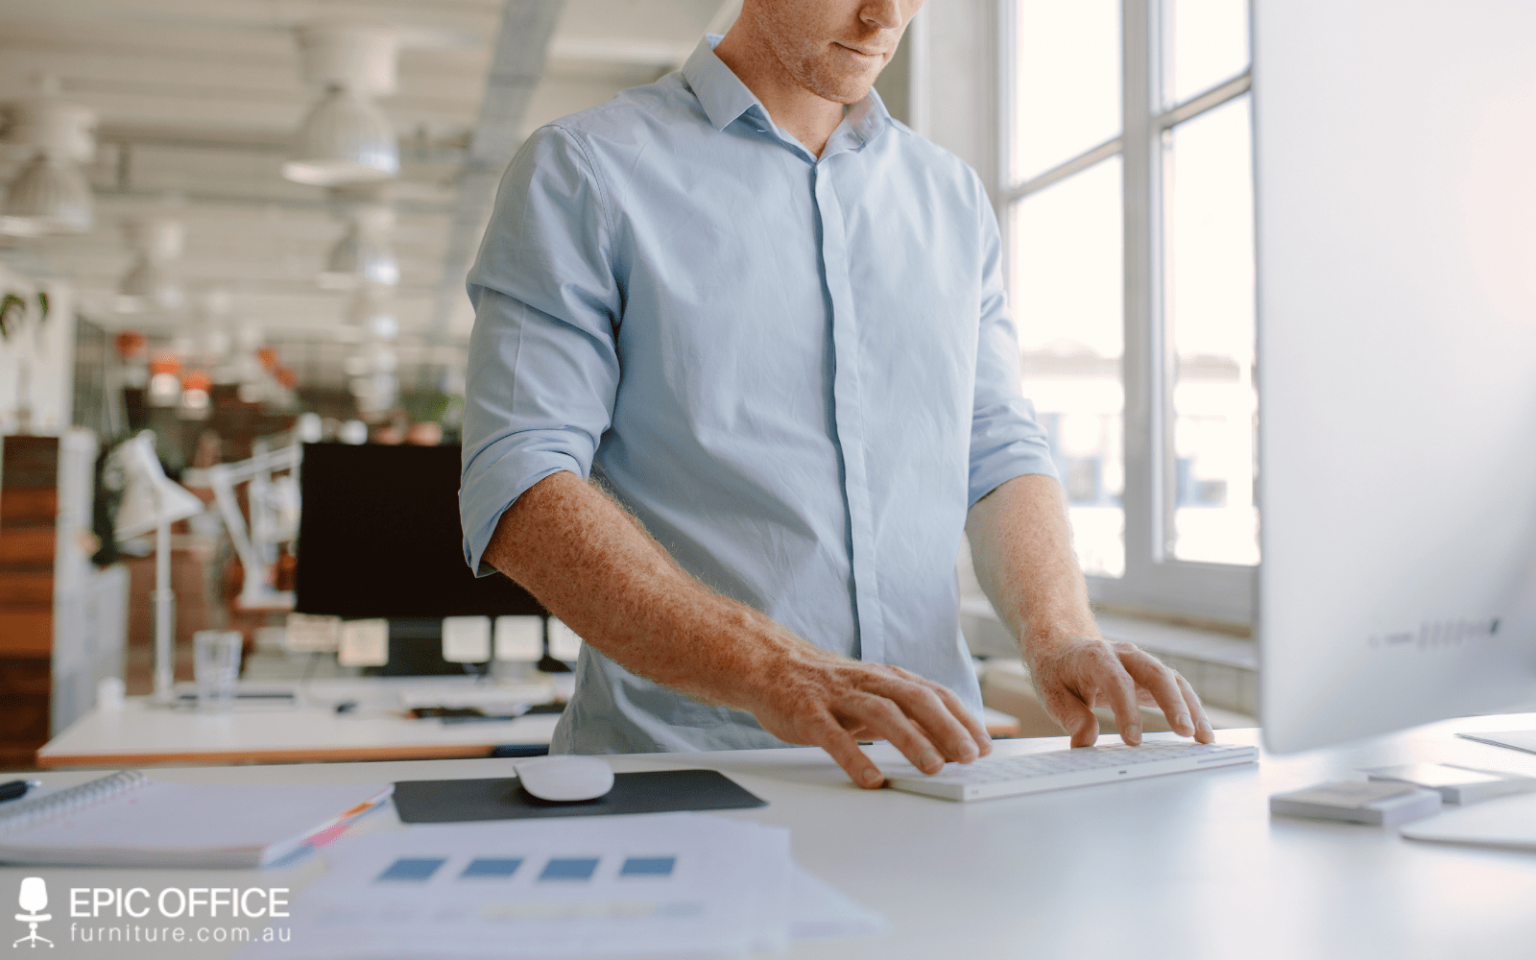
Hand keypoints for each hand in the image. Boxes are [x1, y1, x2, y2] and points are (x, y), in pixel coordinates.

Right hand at [741, 642, 992, 788]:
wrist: (770, 666)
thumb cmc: (827, 687)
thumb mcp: (872, 694)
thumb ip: (906, 715)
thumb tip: (947, 745)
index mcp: (887, 677)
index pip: (934, 693)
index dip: (963, 718)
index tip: (985, 745)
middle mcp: (868, 682)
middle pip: (915, 699)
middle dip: (947, 728)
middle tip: (969, 757)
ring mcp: (838, 697)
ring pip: (881, 713)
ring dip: (911, 740)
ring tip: (933, 768)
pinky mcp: (808, 713)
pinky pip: (834, 737)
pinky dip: (856, 758)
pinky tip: (872, 778)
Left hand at [1027, 637, 1213, 746]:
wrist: (1063, 647)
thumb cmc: (1058, 672)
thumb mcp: (1052, 693)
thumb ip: (1070, 716)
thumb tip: (1085, 742)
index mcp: (1095, 656)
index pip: (1116, 681)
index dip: (1127, 710)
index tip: (1133, 741)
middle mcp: (1124, 654)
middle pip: (1155, 673)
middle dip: (1173, 703)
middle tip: (1185, 733)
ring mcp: (1141, 662)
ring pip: (1172, 679)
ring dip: (1191, 707)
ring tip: (1204, 737)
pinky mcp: (1151, 675)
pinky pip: (1177, 688)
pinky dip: (1191, 708)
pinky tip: (1202, 732)